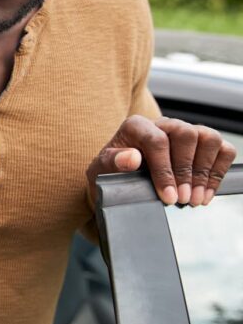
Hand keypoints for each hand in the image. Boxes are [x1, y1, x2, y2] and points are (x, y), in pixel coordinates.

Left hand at [87, 115, 236, 205]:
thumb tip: (131, 158)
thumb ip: (112, 161)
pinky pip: (223, 149)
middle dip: (186, 171)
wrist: (119, 177)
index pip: (157, 140)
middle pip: (187, 134)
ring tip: (195, 198)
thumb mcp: (100, 169)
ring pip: (208, 137)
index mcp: (136, 125)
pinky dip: (219, 171)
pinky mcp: (201, 145)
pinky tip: (206, 192)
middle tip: (183, 199)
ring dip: (205, 171)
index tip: (167, 196)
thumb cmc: (111, 171)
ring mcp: (185, 132)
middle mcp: (164, 124)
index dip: (165, 170)